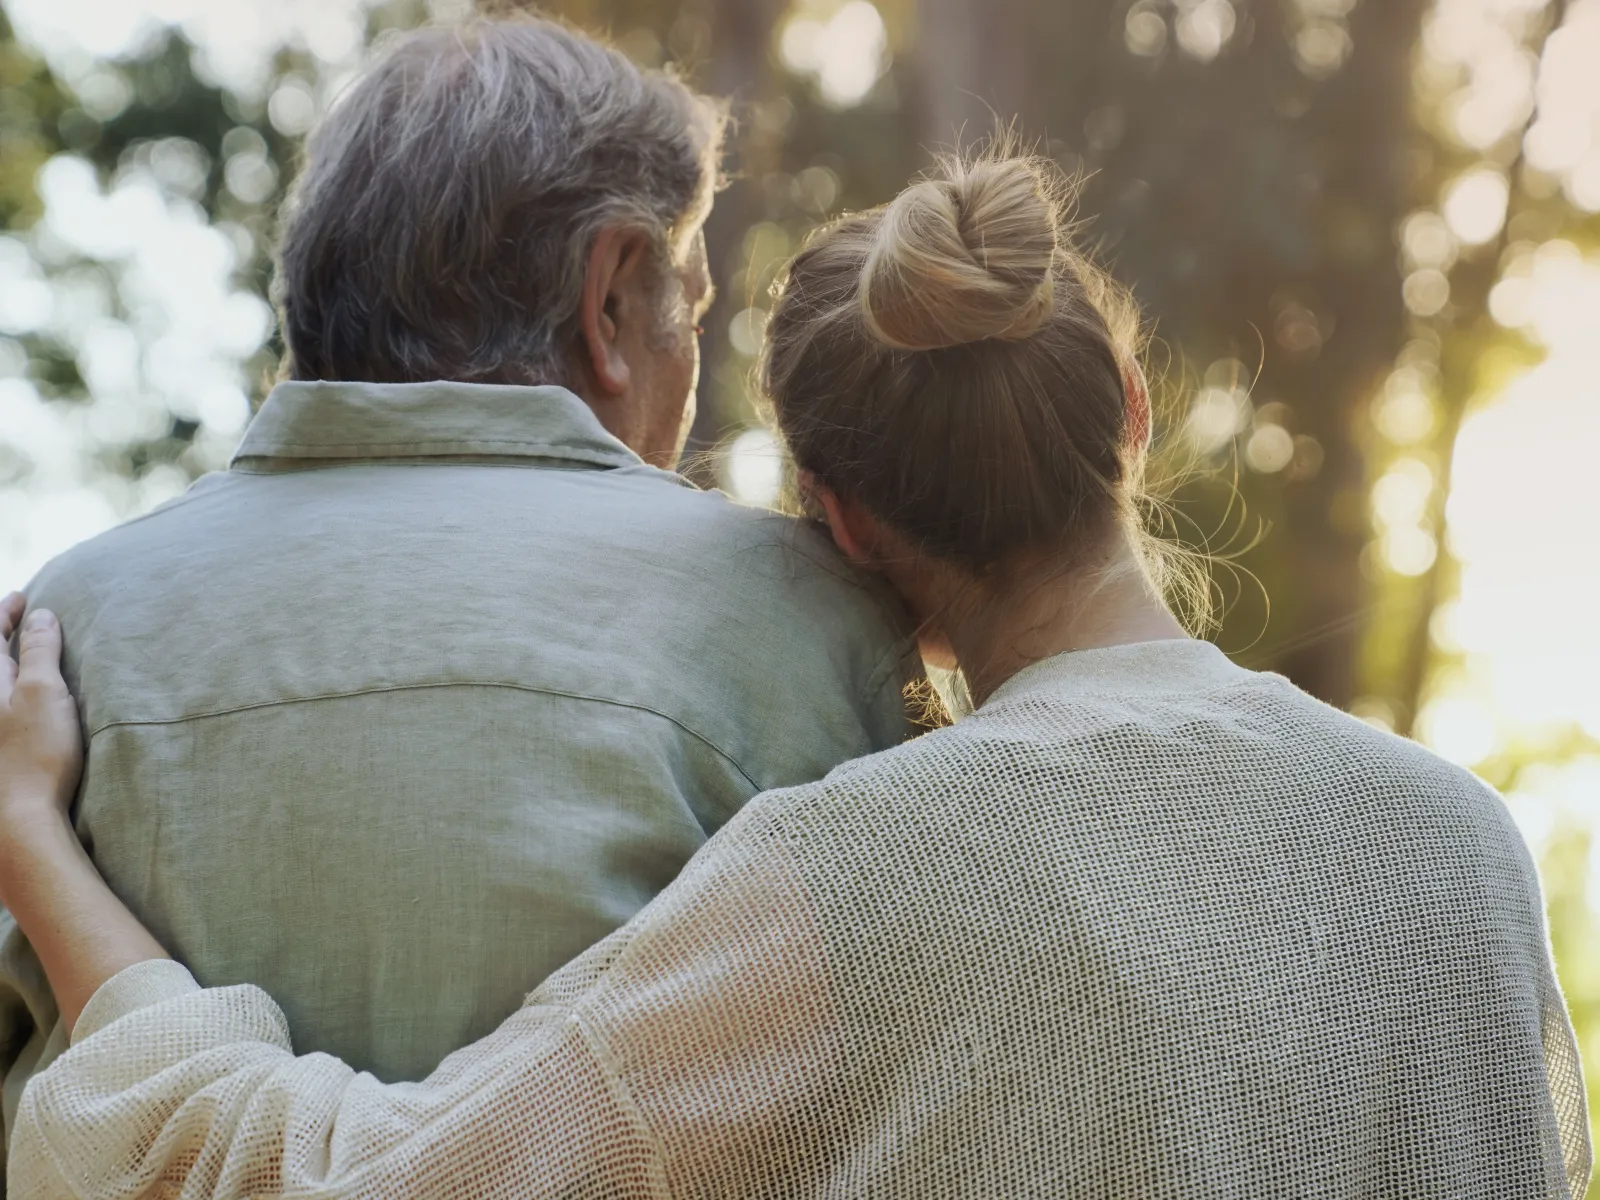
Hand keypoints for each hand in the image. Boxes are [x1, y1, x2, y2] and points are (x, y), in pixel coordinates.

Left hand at [0, 592, 83, 824]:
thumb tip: (39, 615)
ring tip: (26, 652)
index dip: (5, 613)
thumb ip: (38, 651)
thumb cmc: (33, 754)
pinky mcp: (3, 747)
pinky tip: (28, 696)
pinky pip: (5, 706)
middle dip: (4, 637)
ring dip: (10, 665)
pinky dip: (14, 690)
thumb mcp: (42, 692)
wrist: (20, 817)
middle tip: (21, 619)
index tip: (22, 598)